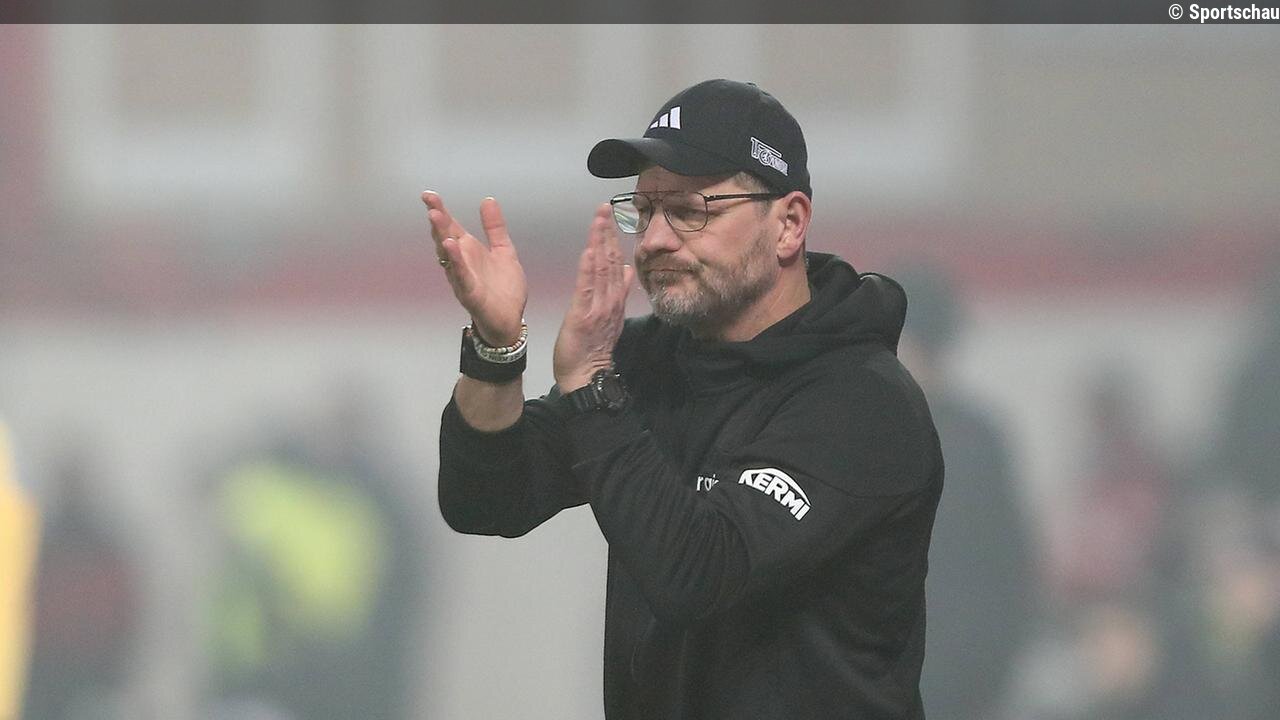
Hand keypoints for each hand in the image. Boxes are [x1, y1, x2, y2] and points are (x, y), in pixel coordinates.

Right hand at [422, 191, 527, 345]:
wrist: (510, 319)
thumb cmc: (503, 289)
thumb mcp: (503, 250)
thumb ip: (495, 227)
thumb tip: (488, 200)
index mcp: (468, 250)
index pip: (451, 227)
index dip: (440, 210)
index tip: (428, 195)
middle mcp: (460, 262)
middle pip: (444, 237)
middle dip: (437, 221)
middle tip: (430, 203)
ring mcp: (462, 278)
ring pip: (448, 256)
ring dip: (441, 237)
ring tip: (436, 219)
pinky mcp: (470, 293)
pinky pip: (460, 276)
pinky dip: (456, 262)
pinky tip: (451, 247)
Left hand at [553, 204, 635, 391]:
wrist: (587, 376)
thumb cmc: (593, 349)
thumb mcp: (611, 317)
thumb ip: (620, 292)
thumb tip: (630, 269)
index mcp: (615, 298)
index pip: (615, 262)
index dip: (612, 237)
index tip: (608, 216)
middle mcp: (610, 299)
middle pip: (610, 260)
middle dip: (606, 232)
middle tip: (603, 208)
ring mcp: (599, 306)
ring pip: (600, 268)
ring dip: (599, 242)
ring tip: (598, 220)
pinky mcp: (583, 315)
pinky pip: (587, 288)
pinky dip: (588, 268)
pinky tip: (589, 250)